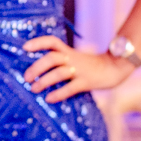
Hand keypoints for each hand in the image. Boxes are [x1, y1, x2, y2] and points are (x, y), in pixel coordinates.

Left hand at [21, 36, 135, 103]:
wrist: (115, 68)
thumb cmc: (89, 65)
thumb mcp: (74, 58)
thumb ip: (59, 61)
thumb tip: (35, 70)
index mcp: (68, 51)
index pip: (52, 41)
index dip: (38, 43)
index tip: (24, 47)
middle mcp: (72, 58)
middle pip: (52, 58)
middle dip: (36, 67)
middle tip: (26, 78)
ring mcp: (80, 70)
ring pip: (59, 72)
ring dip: (44, 80)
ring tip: (33, 89)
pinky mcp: (87, 82)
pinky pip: (71, 88)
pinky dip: (58, 93)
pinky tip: (49, 99)